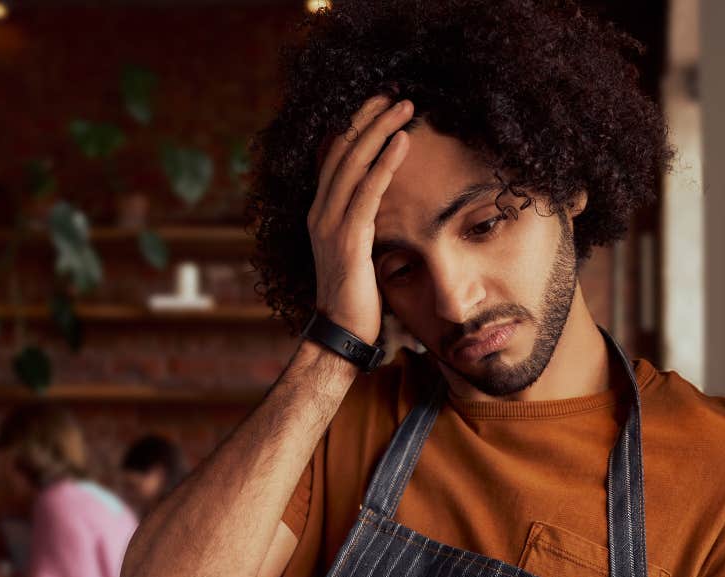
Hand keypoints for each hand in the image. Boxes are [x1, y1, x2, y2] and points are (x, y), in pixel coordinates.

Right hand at [307, 93, 413, 344]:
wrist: (341, 333)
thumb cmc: (356, 298)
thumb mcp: (358, 252)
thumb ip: (364, 225)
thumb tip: (386, 211)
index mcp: (321, 212)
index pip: (336, 157)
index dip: (355, 127)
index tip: (378, 105)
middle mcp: (320, 211)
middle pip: (342, 150)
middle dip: (368, 118)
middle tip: (395, 94)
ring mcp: (330, 223)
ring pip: (354, 162)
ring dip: (380, 129)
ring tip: (404, 107)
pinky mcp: (348, 238)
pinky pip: (368, 191)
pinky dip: (385, 162)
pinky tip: (402, 140)